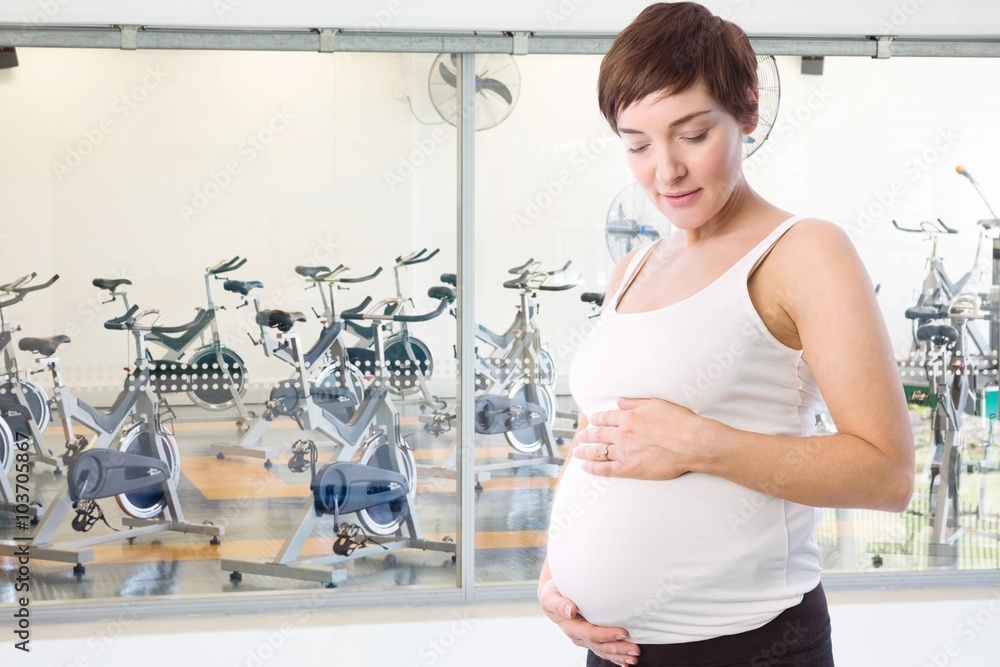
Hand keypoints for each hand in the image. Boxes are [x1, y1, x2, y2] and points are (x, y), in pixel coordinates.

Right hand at [539, 580, 639, 665]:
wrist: (553, 597)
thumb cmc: (553, 593)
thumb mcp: (550, 596)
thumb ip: (558, 604)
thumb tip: (570, 610)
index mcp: (570, 626)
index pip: (590, 633)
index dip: (607, 635)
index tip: (623, 633)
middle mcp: (578, 636)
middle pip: (600, 646)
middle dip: (618, 649)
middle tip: (635, 650)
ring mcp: (584, 639)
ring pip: (603, 650)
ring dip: (619, 655)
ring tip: (634, 657)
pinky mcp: (590, 638)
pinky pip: (603, 650)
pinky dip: (615, 657)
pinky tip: (625, 661)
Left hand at [574, 397, 708, 479]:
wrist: (692, 442)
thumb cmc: (680, 422)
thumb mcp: (656, 404)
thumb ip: (635, 403)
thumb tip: (619, 401)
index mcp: (629, 417)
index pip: (607, 417)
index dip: (597, 419)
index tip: (591, 420)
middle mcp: (623, 433)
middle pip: (599, 434)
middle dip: (587, 435)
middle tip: (579, 437)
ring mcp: (626, 452)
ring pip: (599, 451)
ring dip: (585, 451)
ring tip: (577, 452)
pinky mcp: (631, 468)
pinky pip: (607, 469)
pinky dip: (594, 468)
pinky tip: (586, 467)